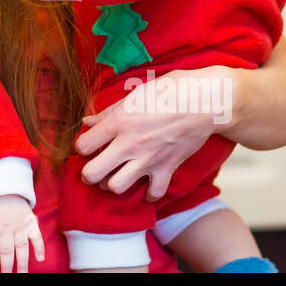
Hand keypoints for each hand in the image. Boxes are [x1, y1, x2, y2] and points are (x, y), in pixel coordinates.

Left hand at [0, 195, 44, 272]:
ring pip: (21, 246)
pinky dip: (39, 247)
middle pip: (6, 250)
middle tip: (6, 277)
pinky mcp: (29, 223)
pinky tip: (40, 259)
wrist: (2, 191)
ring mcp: (18, 226)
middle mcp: (5, 228)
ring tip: (23, 275)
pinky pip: (35, 235)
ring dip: (22, 262)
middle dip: (7, 267)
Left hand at [74, 67, 231, 200]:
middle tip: (93, 167)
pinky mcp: (167, 169)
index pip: (83, 145)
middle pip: (93, 173)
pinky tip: (145, 184)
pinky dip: (148, 193)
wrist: (204, 102)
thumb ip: (108, 112)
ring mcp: (148, 159)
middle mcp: (129, 144)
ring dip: (113, 184)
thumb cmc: (169, 92)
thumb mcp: (134, 95)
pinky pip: (153, 193)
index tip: (88, 144)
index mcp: (118, 123)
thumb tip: (87, 121)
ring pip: (117, 187)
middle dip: (88, 173)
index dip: (81, 146)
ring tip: (116, 175)